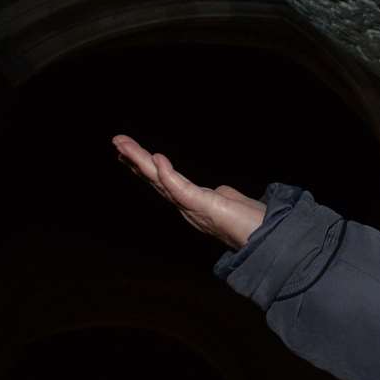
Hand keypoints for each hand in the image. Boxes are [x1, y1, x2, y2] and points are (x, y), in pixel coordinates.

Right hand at [112, 135, 266, 248]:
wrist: (263, 239)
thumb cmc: (250, 223)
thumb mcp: (232, 203)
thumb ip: (222, 196)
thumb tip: (220, 191)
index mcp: (191, 202)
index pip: (162, 181)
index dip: (145, 166)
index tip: (127, 151)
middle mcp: (186, 206)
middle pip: (155, 179)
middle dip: (134, 160)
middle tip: (116, 141)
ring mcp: (192, 207)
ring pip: (160, 181)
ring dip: (141, 162)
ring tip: (124, 145)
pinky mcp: (203, 206)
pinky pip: (181, 189)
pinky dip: (168, 174)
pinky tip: (157, 159)